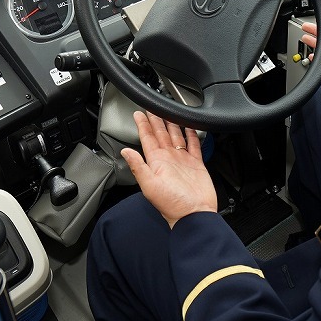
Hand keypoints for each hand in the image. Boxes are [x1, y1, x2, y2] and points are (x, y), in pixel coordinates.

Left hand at [121, 111, 217, 228]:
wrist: (194, 214)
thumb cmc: (173, 204)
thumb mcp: (150, 185)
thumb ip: (138, 166)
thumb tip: (125, 151)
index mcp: (156, 162)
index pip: (147, 138)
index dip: (143, 125)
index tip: (138, 114)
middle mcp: (169, 159)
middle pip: (161, 134)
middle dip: (156, 119)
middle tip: (153, 106)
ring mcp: (182, 161)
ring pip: (176, 136)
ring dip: (173, 124)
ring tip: (170, 111)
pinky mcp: (196, 164)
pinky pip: (194, 145)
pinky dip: (192, 135)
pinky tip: (191, 127)